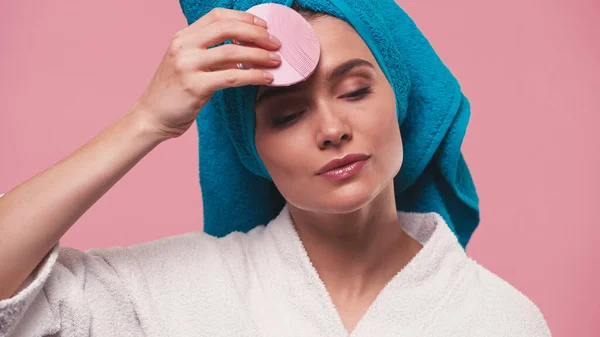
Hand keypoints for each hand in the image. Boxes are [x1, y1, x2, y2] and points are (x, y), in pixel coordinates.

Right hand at [134, 8, 281, 139]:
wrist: (151, 117)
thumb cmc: (174, 93)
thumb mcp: (188, 65)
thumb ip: (210, 53)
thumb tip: (246, 48)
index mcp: (182, 37)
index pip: (217, 16)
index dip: (243, 18)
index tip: (263, 26)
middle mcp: (183, 47)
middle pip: (227, 28)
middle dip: (256, 34)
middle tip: (276, 43)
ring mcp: (187, 66)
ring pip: (232, 52)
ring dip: (260, 55)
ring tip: (276, 60)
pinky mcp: (194, 87)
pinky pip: (232, 77)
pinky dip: (253, 75)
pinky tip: (266, 78)